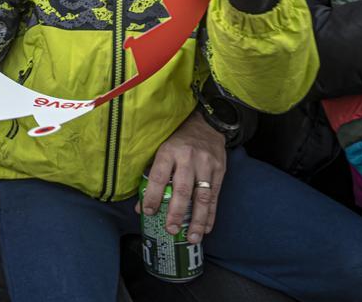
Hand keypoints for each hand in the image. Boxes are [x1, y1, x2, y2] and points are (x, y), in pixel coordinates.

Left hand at [136, 111, 225, 243]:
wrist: (207, 125)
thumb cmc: (178, 141)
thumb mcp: (161, 150)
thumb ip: (152, 176)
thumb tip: (141, 206)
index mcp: (168, 151)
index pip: (158, 176)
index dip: (152, 196)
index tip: (148, 212)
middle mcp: (188, 158)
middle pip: (181, 189)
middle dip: (175, 212)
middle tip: (171, 230)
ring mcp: (206, 165)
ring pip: (201, 196)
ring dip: (196, 220)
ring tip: (191, 238)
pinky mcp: (219, 171)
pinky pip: (214, 197)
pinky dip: (210, 215)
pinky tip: (205, 228)